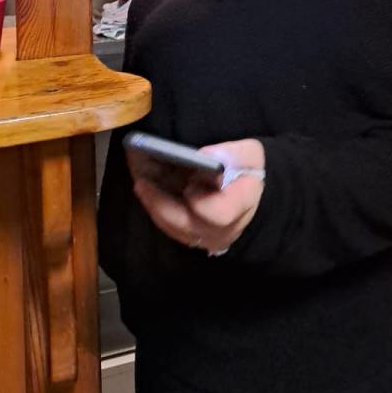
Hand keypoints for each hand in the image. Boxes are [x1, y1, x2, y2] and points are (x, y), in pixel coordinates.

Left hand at [128, 138, 265, 254]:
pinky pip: (170, 229)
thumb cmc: (249, 169)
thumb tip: (207, 155)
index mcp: (241, 207)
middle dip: (160, 201)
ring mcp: (207, 239)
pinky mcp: (194, 238)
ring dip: (154, 205)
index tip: (190, 180)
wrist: (251, 189)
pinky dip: (157, 209)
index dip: (199, 198)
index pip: (217, 213)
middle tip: (142, 181)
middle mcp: (224, 230)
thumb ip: (234, 153)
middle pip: (185, 223)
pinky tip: (147, 191)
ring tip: (140, 183)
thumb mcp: (251, 154)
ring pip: (173, 228)